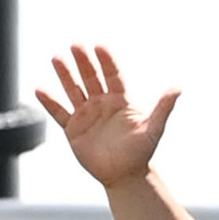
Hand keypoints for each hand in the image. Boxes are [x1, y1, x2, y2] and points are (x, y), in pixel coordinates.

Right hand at [39, 42, 177, 188]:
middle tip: (76, 44)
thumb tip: (178, 87)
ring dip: (65, 74)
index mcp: (121, 100)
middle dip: (83, 61)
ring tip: (56, 57)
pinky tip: (40, 89)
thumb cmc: (141, 152)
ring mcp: (86, 114)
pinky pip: (59, 113)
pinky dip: (50, 102)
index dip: (107, 61)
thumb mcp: (154, 128)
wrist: (125, 175)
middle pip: (91, 77)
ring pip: (73, 90)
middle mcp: (102, 103)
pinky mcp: (73, 129)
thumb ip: (163, 107)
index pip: (113, 75)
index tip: (100, 46)